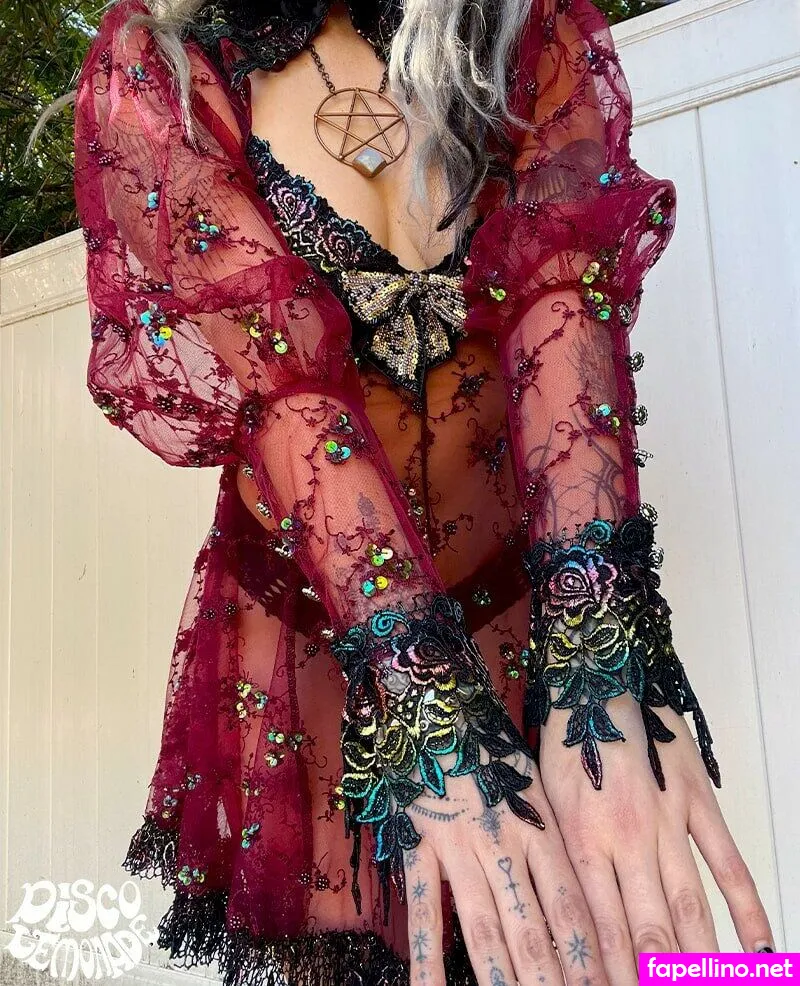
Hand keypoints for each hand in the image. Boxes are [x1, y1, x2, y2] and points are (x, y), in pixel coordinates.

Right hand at [402, 747, 611, 985]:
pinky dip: (426, 957)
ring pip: (484, 927)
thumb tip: (594, 898)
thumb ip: (558, 840)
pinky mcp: (420, 844)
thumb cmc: (495, 751)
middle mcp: (505, 842)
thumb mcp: (538, 786)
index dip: (592, 956)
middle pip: (533, 928)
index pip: (573, 908)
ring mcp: (460, 845)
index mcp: (541, 827)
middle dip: (553, 981)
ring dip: (500, 979)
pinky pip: (423, 909)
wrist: (438, 706)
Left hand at [539, 694, 774, 982]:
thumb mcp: (545, 804)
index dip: (614, 975)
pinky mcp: (697, 802)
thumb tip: (570, 919)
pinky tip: (758, 949)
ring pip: (690, 905)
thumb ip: (563, 861)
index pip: (603, 930)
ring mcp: (668, 821)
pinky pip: (727, 863)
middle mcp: (628, 839)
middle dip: (659, 978)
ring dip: (702, 959)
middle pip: (650, 928)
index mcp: (583, 842)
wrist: (596, 681)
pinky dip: (746, 908)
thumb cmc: (565, 743)